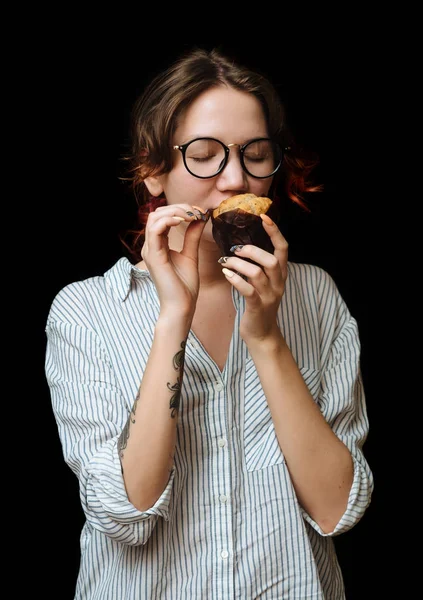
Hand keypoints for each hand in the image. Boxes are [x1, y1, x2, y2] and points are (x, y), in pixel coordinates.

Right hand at [141, 204, 207, 320]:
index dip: (181, 210)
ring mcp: (150, 251)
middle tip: (197, 212)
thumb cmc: (184, 286)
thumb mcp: (191, 255)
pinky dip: (169, 220)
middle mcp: (151, 246)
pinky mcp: (154, 256)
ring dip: (175, 212)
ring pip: (154, 218)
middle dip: (178, 208)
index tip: (200, 213)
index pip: (163, 218)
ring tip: (191, 215)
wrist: (182, 306)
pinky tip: (183, 221)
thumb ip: (192, 236)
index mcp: (158, 246)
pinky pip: (155, 230)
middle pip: (157, 214)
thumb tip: (199, 218)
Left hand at [220, 214, 287, 343]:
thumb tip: (243, 245)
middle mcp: (278, 284)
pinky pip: (247, 290)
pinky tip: (226, 273)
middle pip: (270, 260)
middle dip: (252, 251)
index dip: (275, 232)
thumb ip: (259, 265)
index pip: (283, 248)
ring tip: (226, 262)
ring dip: (239, 264)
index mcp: (280, 275)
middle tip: (236, 249)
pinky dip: (235, 279)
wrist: (262, 334)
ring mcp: (269, 296)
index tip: (263, 216)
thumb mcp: (264, 282)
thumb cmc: (258, 304)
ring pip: (257, 273)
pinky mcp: (258, 307)